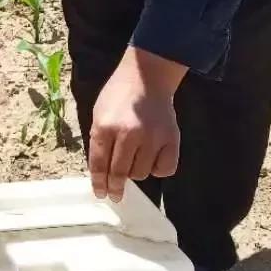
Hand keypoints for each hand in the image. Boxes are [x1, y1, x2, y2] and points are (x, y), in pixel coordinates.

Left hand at [89, 48, 186, 201]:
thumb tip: (100, 173)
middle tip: (116, 193)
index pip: (99, 165)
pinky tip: (152, 158)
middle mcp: (128, 134)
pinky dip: (158, 169)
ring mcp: (152, 137)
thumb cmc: (119, 95)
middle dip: (115, 187)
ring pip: (141, 173)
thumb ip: (99, 142)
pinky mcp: (171, 138)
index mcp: (105, 127)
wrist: (147, 77)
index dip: (99, 183)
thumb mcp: (99, 114)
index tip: (101, 193)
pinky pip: (164, 169)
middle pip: (119, 173)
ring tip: (135, 158)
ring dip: (135, 172)